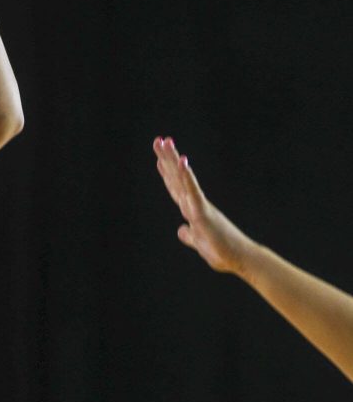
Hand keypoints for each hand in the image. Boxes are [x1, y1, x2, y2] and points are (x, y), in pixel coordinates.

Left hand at [153, 136, 257, 276]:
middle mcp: (195, 203)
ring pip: (182, 178)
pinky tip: (182, 161)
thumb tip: (181, 230)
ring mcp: (199, 205)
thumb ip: (190, 235)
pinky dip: (186, 176)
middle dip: (167, 159)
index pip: (176, 188)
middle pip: (176, 177)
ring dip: (173, 159)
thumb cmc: (223, 253)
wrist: (242, 261)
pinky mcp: (204, 211)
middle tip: (159, 140)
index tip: (160, 159)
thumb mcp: (199, 243)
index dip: (168, 173)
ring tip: (166, 142)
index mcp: (192, 210)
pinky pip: (193, 190)